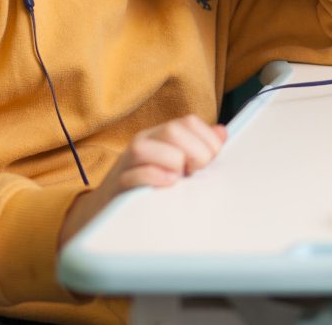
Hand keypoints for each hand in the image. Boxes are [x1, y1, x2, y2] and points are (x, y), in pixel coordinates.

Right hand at [58, 114, 227, 247]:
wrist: (109, 210)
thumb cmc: (150, 185)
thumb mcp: (176, 163)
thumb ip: (199, 147)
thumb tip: (222, 133)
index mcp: (160, 135)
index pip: (188, 121)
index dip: (207, 138)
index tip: (212, 160)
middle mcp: (143, 142)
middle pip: (173, 131)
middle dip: (195, 152)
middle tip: (196, 172)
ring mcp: (128, 162)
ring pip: (148, 148)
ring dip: (173, 163)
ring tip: (180, 179)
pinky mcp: (118, 184)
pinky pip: (135, 174)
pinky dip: (155, 177)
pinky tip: (168, 184)